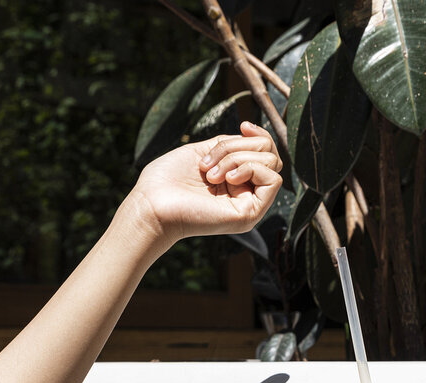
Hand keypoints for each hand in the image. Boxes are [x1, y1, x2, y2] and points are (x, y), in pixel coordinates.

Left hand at [129, 122, 282, 245]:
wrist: (152, 204)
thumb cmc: (167, 180)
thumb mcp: (203, 151)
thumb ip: (229, 145)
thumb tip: (253, 135)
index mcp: (235, 180)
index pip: (265, 152)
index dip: (259, 135)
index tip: (243, 126)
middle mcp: (245, 192)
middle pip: (269, 153)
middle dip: (238, 147)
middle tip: (209, 164)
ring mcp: (250, 204)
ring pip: (270, 162)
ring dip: (237, 158)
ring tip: (211, 175)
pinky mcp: (250, 214)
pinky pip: (273, 180)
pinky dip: (249, 168)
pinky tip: (226, 179)